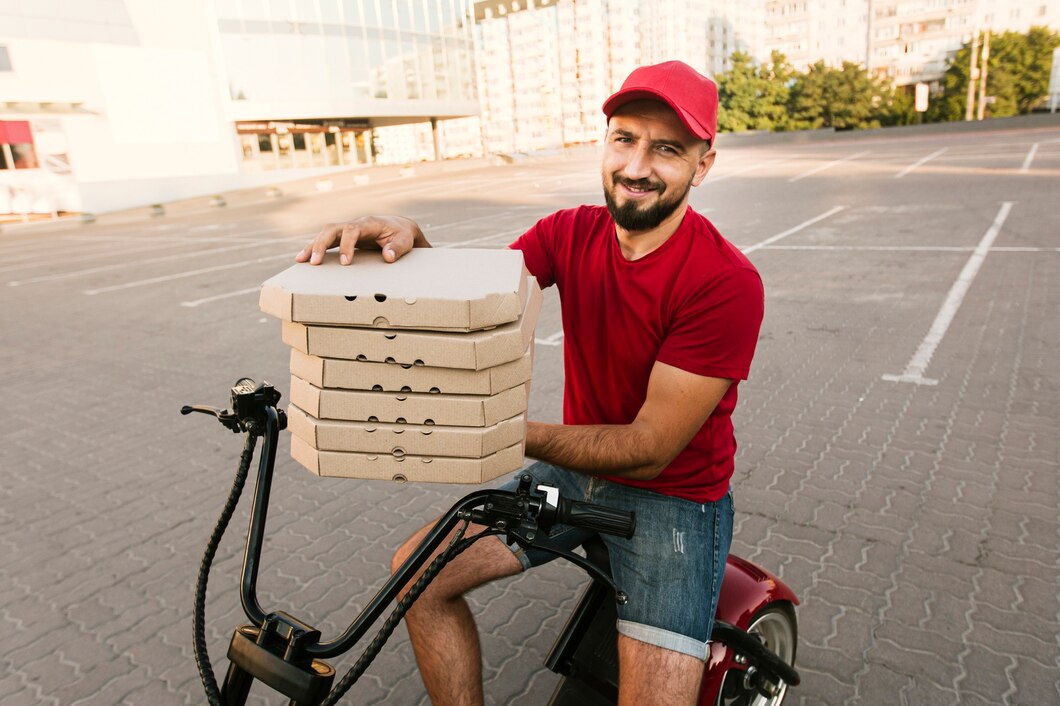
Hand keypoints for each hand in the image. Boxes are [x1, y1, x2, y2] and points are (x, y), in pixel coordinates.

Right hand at [295, 215, 427, 264]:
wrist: (399, 227)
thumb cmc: (401, 234)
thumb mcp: (404, 240)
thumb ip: (397, 248)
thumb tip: (388, 257)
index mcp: (369, 223)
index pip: (352, 230)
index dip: (346, 245)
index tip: (345, 262)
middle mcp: (355, 224)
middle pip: (332, 229)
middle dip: (321, 245)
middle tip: (315, 262)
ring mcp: (347, 229)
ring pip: (325, 233)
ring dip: (313, 246)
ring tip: (301, 261)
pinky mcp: (343, 237)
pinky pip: (326, 240)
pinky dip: (314, 248)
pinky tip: (304, 258)